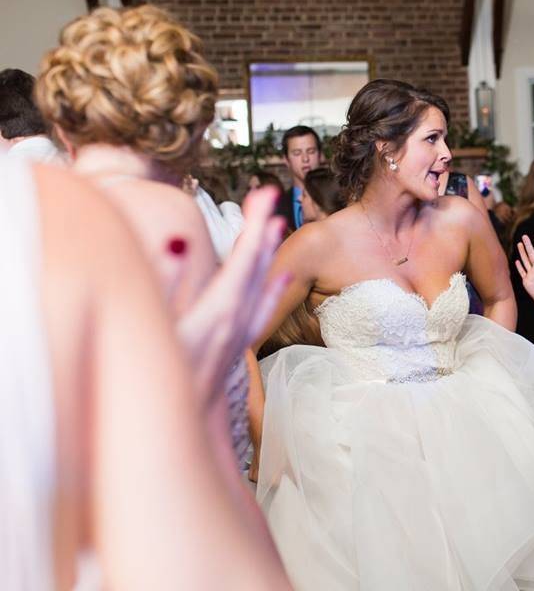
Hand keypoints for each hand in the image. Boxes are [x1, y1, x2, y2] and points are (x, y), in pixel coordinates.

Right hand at [173, 187, 288, 408]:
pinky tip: (279, 276)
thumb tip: (181, 244)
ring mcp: (237, 336)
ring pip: (260, 286)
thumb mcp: (156, 331)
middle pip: (255, 265)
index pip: (243, 258)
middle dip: (261, 227)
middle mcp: (235, 321)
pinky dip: (271, 288)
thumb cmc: (158, 385)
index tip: (265, 193)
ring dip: (267, 253)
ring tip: (276, 225)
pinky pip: (260, 309)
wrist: (177, 437)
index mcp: (219, 311)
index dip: (254, 223)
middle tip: (269, 194)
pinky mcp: (234, 349)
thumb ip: (166, 284)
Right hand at [515, 235, 533, 307]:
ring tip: (519, 244)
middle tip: (524, 236)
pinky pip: (522, 272)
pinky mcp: (526, 281)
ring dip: (522, 253)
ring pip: (525, 261)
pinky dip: (519, 267)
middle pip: (531, 255)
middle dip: (528, 245)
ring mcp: (531, 274)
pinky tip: (516, 261)